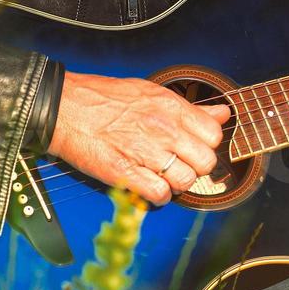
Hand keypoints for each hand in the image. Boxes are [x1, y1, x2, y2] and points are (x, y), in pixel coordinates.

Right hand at [47, 72, 230, 205]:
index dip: (207, 144)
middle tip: (181, 164)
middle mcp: (162, 129)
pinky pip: (159, 194)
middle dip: (196, 167)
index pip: (214, 133)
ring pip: (186, 181)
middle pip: (205, 161)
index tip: (195, 146)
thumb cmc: (105, 99)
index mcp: (170, 107)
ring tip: (164, 176)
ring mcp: (144, 151)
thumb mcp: (152, 92)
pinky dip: (159, 197)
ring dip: (178, 184)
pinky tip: (150, 187)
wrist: (65, 108)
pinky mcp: (125, 173)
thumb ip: (190, 108)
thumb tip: (223, 113)